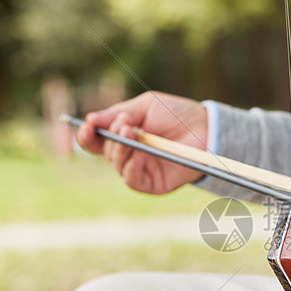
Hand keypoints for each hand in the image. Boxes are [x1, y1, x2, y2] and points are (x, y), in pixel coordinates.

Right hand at [77, 92, 207, 194]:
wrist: (205, 128)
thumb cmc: (176, 115)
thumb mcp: (145, 107)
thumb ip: (118, 113)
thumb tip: (89, 119)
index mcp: (123, 137)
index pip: (97, 141)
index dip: (87, 135)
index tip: (86, 126)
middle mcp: (129, 155)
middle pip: (106, 152)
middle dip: (111, 137)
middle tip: (124, 124)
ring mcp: (141, 170)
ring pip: (118, 165)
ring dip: (120, 150)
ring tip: (131, 132)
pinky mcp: (152, 184)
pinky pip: (132, 180)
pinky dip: (130, 167)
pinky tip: (136, 154)